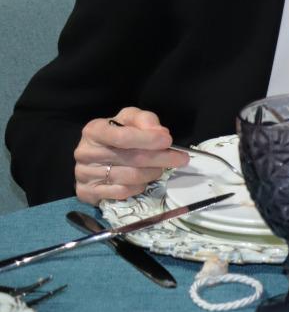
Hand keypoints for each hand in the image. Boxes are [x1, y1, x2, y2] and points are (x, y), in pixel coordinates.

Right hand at [73, 107, 188, 201]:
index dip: (148, 140)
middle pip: (131, 159)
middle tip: (181, 159)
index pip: (123, 137)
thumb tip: (160, 133)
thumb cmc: (116, 133)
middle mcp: (85, 153)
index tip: (168, 141)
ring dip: (152, 173)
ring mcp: (84, 174)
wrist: (94, 154)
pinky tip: (144, 180)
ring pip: (129, 178)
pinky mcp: (87, 192)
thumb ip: (145, 120)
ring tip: (160, 168)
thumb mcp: (130, 119)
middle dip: (161, 159)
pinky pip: (121, 193)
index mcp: (94, 130)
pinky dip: (139, 187)